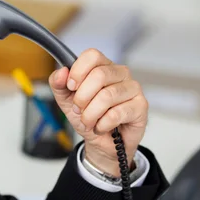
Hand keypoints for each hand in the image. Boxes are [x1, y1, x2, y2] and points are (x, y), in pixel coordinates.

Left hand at [48, 49, 147, 176]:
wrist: (102, 143)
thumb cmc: (89, 117)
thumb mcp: (66, 100)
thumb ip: (58, 83)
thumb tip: (61, 72)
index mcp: (103, 66)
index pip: (92, 55)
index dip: (78, 71)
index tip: (71, 86)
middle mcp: (120, 73)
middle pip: (99, 75)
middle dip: (82, 97)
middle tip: (78, 109)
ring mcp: (133, 88)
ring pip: (107, 96)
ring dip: (90, 114)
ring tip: (88, 122)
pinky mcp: (141, 106)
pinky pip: (116, 114)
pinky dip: (102, 124)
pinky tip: (101, 127)